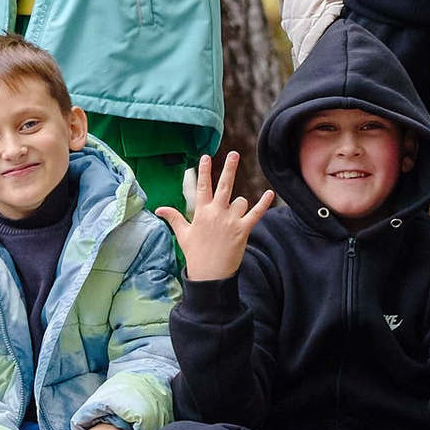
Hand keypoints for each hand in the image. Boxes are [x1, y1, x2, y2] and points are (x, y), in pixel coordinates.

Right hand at [156, 149, 276, 282]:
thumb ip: (174, 218)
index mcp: (201, 212)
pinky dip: (264, 203)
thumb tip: (159, 208)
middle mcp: (216, 213)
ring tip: (232, 221)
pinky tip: (269, 193)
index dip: (204, 170)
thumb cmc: (195, 254)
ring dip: (239, 206)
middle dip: (228, 168)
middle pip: (224, 185)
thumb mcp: (183, 235)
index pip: (202, 186)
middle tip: (233, 154)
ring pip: (240, 201)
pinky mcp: (244, 230)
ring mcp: (231, 221)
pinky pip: (256, 213)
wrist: (210, 275)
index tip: (206, 157)